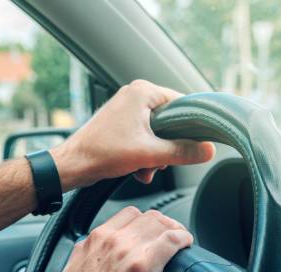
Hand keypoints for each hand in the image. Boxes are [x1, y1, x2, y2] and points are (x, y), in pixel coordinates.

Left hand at [51, 79, 214, 190]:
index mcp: (143, 91)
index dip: (191, 126)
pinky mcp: (120, 124)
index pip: (183, 103)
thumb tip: (208, 151)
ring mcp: (127, 109)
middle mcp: (135, 95)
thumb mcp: (149, 154)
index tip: (194, 144)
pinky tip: (137, 170)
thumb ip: (181, 152)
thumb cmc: (103, 153)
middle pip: (170, 122)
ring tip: (143, 169)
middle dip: (167, 148)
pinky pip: (143, 138)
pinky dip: (144, 156)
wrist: (73, 165)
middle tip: (157, 162)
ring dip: (155, 156)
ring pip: (157, 134)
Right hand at [54, 206, 192, 271]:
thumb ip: (83, 255)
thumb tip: (88, 248)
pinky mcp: (144, 265)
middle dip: (163, 225)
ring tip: (181, 241)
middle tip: (171, 237)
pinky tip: (186, 244)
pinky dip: (183, 239)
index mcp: (95, 240)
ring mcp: (128, 251)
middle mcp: (111, 241)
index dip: (145, 222)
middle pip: (148, 218)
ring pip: (161, 225)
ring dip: (175, 230)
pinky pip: (172, 240)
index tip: (152, 232)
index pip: (129, 215)